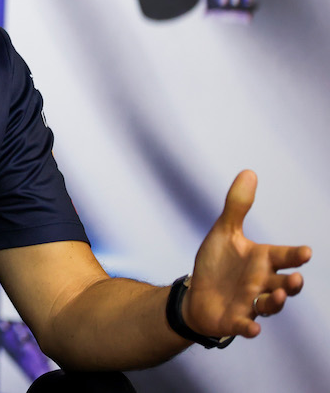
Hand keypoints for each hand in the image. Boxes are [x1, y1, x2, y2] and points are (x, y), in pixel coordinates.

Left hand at [184, 170, 311, 338]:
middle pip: (284, 283)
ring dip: (277, 302)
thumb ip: (237, 206)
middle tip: (295, 278)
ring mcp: (250, 303)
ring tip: (280, 294)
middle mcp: (261, 283)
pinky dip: (249, 328)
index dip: (294, 255)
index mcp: (261, 261)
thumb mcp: (224, 232)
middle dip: (292, 282)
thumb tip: (249, 172)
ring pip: (270, 305)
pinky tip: (253, 330)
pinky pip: (245, 326)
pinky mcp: (234, 320)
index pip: (283, 256)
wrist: (196, 294)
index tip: (305, 252)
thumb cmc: (217, 264)